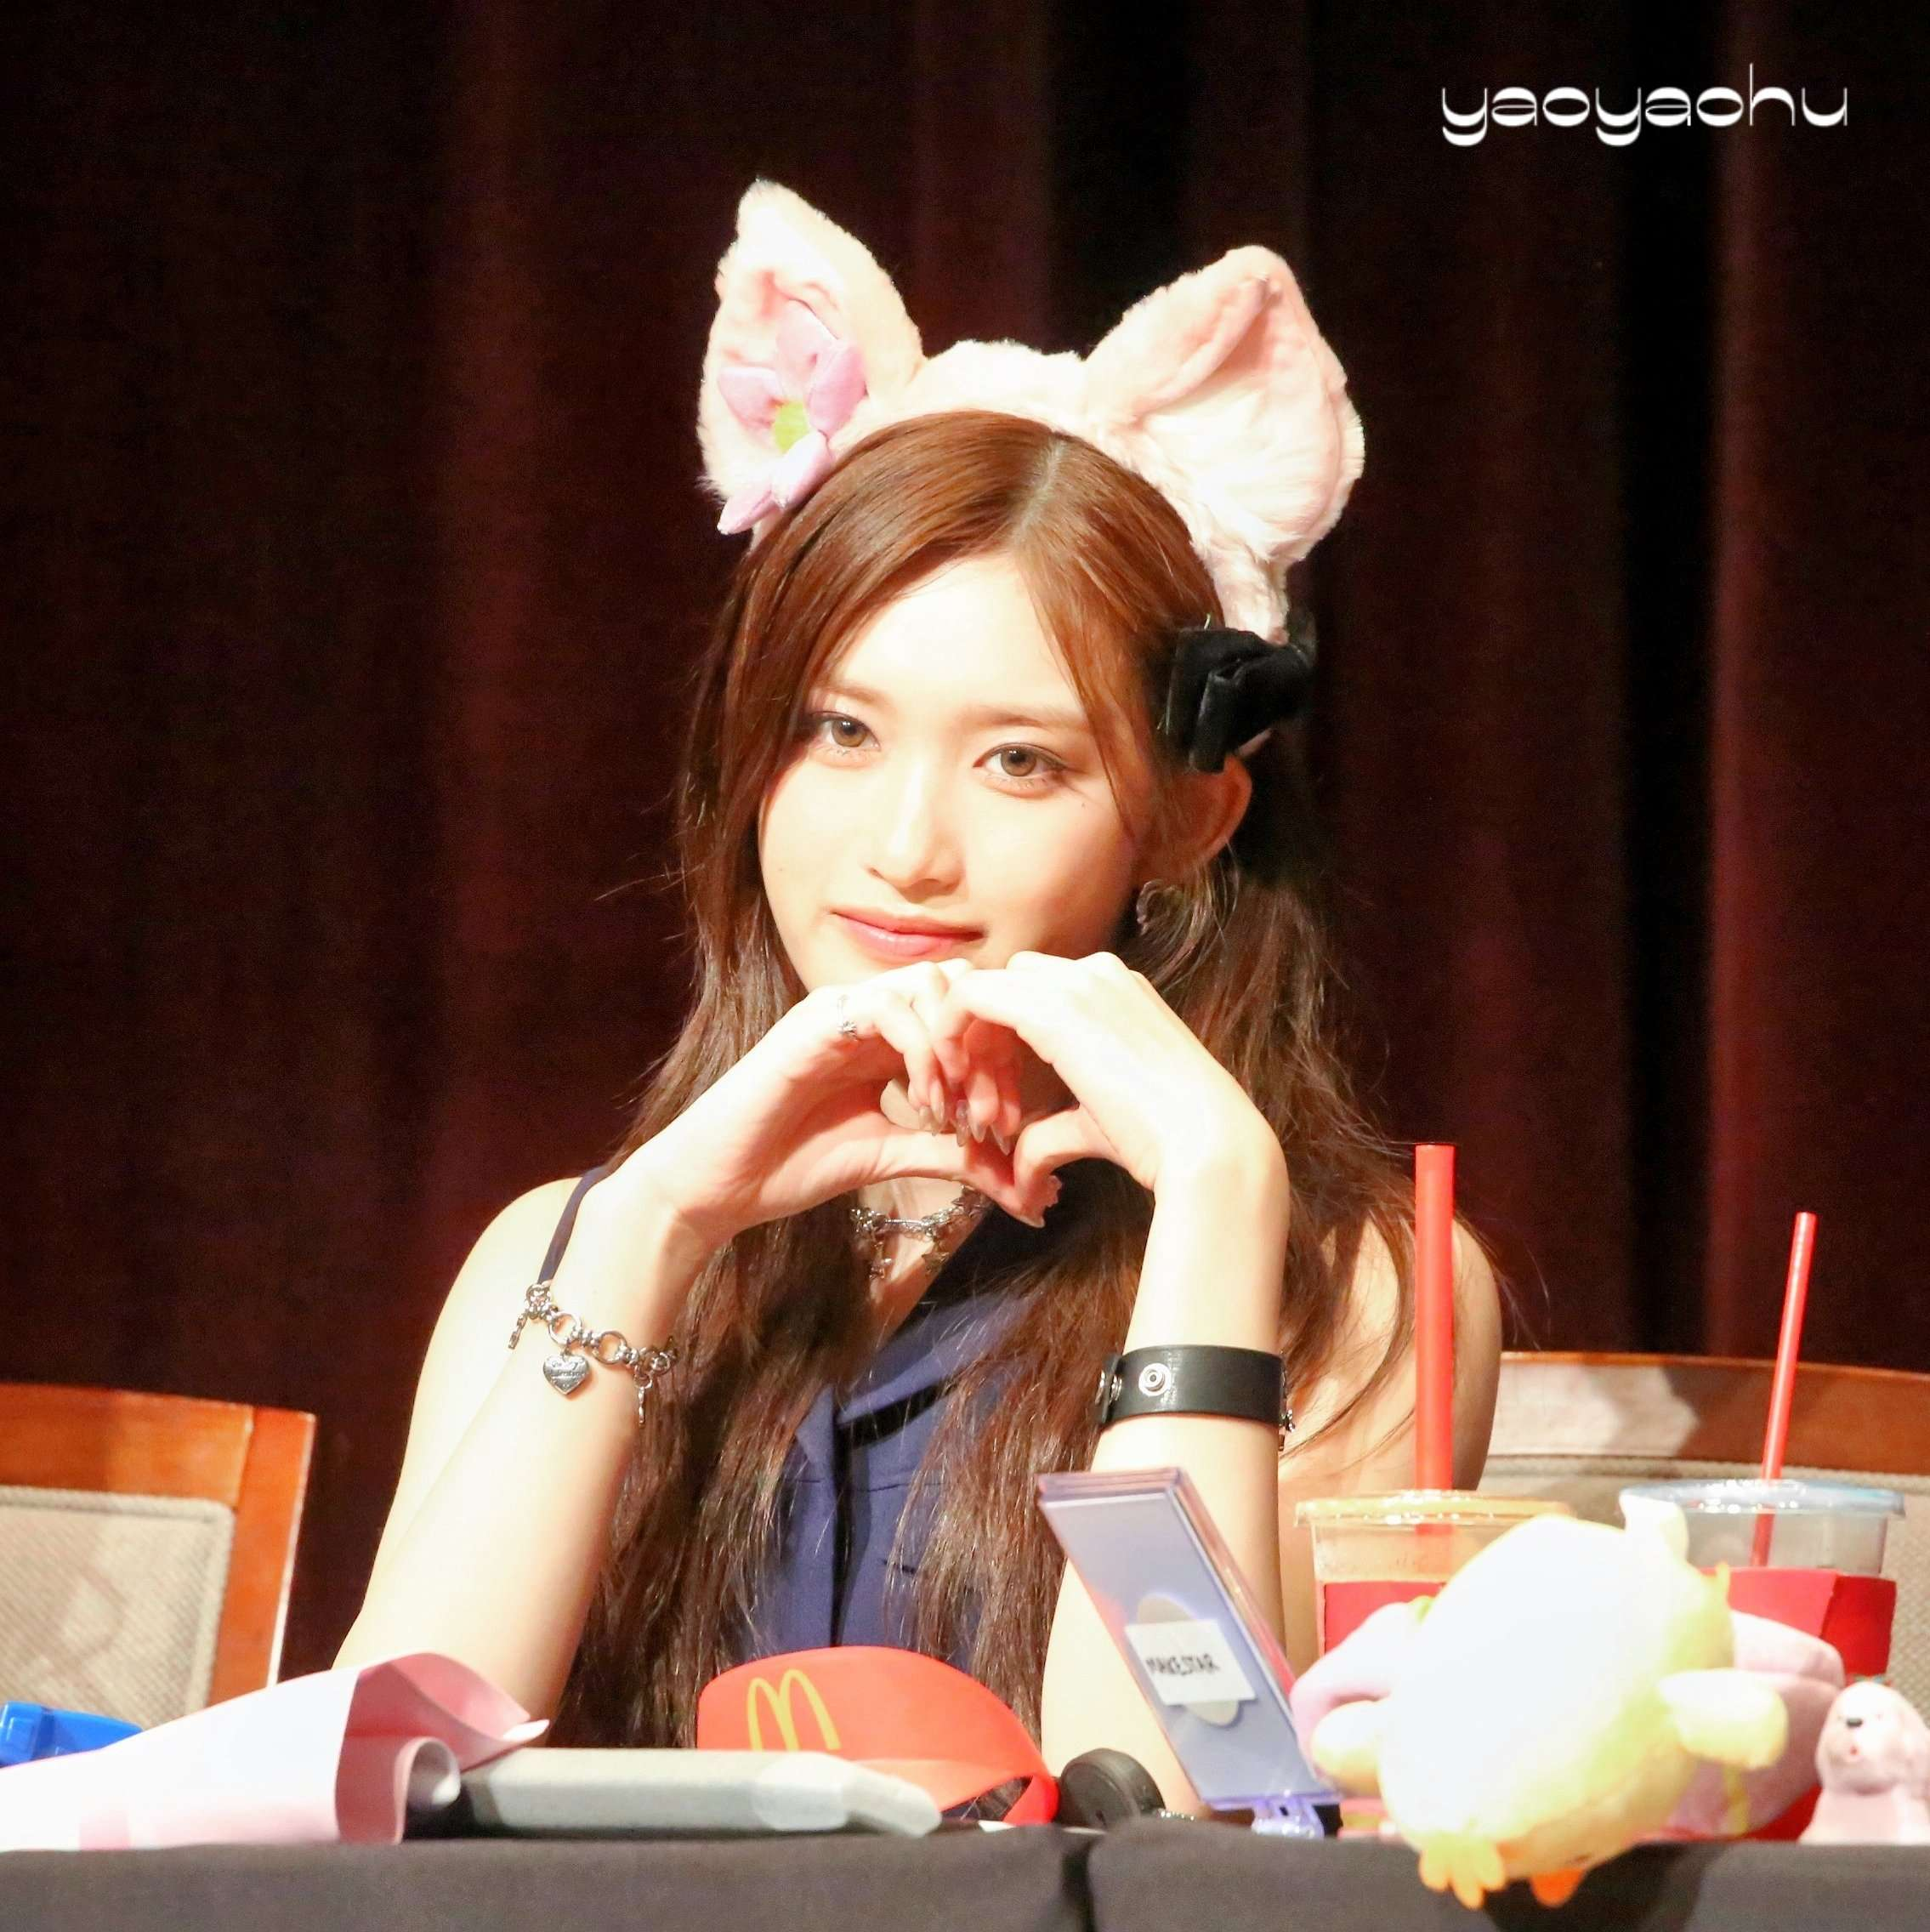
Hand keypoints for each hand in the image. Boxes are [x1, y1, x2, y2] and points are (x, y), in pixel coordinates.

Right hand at [611, 959, 1040, 1250]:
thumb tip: (1026, 1188)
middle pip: (960, 986)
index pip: (967, 1012)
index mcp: (889, 1034)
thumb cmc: (793, 1166)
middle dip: (988, 1049)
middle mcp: (867, 1011)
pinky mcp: (810, 1024)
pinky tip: (923, 1105)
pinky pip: (884, 1008)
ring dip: (956, 1049)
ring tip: (955, 1114)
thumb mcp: (894, 1156)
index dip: (999, 1061)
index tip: (1005, 1128)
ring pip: (929, 984)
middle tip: (990, 1118)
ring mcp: (838, 1010)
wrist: (718, 1187)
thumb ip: (954, 1156)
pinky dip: (920, 1052)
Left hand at [928, 950, 1280, 1201]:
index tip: (996, 1104)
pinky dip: (949, 1032)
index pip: (1036, 995)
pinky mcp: (1053, 1007)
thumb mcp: (1098, 1121)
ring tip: (975, 1111)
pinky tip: (950, 1078)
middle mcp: (1097, 973)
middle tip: (982, 1109)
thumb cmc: (1163, 1140)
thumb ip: (1052, 1131)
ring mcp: (1078, 982)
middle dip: (984, 1043)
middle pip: (1009, 988)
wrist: (1204, 1142)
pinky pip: (973, 996)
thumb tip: (1023, 1171)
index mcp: (1116, 990)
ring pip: (988, 990)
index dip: (1003, 1046)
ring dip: (968, 1046)